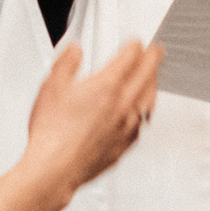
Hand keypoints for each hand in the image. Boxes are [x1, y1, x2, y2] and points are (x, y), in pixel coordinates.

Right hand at [22, 39, 162, 198]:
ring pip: (149, 100)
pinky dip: (144, 113)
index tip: (136, 42)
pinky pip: (141, 125)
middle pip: (147, 76)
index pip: (130, 58)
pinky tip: (140, 114)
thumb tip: (75, 51)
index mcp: (107, 86)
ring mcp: (126, 127)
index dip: (135, 46)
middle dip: (153, 60)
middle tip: (157, 51)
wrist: (55, 168)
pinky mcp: (124, 146)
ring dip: (153, 85)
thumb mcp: (52, 86)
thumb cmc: (52, 132)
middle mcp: (122, 105)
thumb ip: (67, 63)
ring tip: (153, 79)